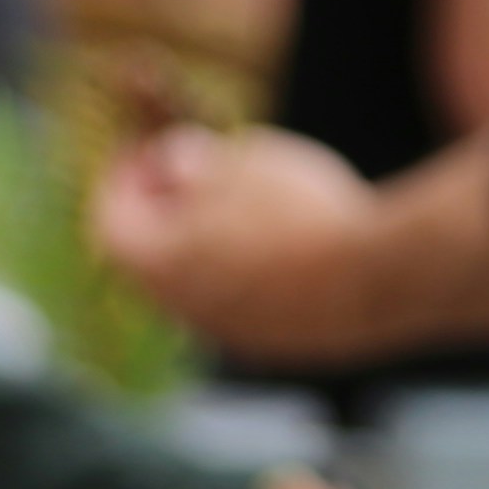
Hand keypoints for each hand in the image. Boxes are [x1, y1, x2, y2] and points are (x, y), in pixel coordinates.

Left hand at [92, 126, 391, 363]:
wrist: (379, 279)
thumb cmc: (302, 211)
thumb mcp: (241, 160)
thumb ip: (193, 160)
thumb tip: (172, 161)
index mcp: (153, 260)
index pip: (108, 217)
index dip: (123, 174)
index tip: (147, 145)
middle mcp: (177, 308)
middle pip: (148, 253)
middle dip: (162, 207)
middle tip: (191, 169)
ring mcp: (223, 332)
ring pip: (194, 280)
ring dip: (204, 239)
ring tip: (243, 196)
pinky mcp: (268, 344)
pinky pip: (239, 300)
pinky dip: (243, 266)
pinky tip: (282, 235)